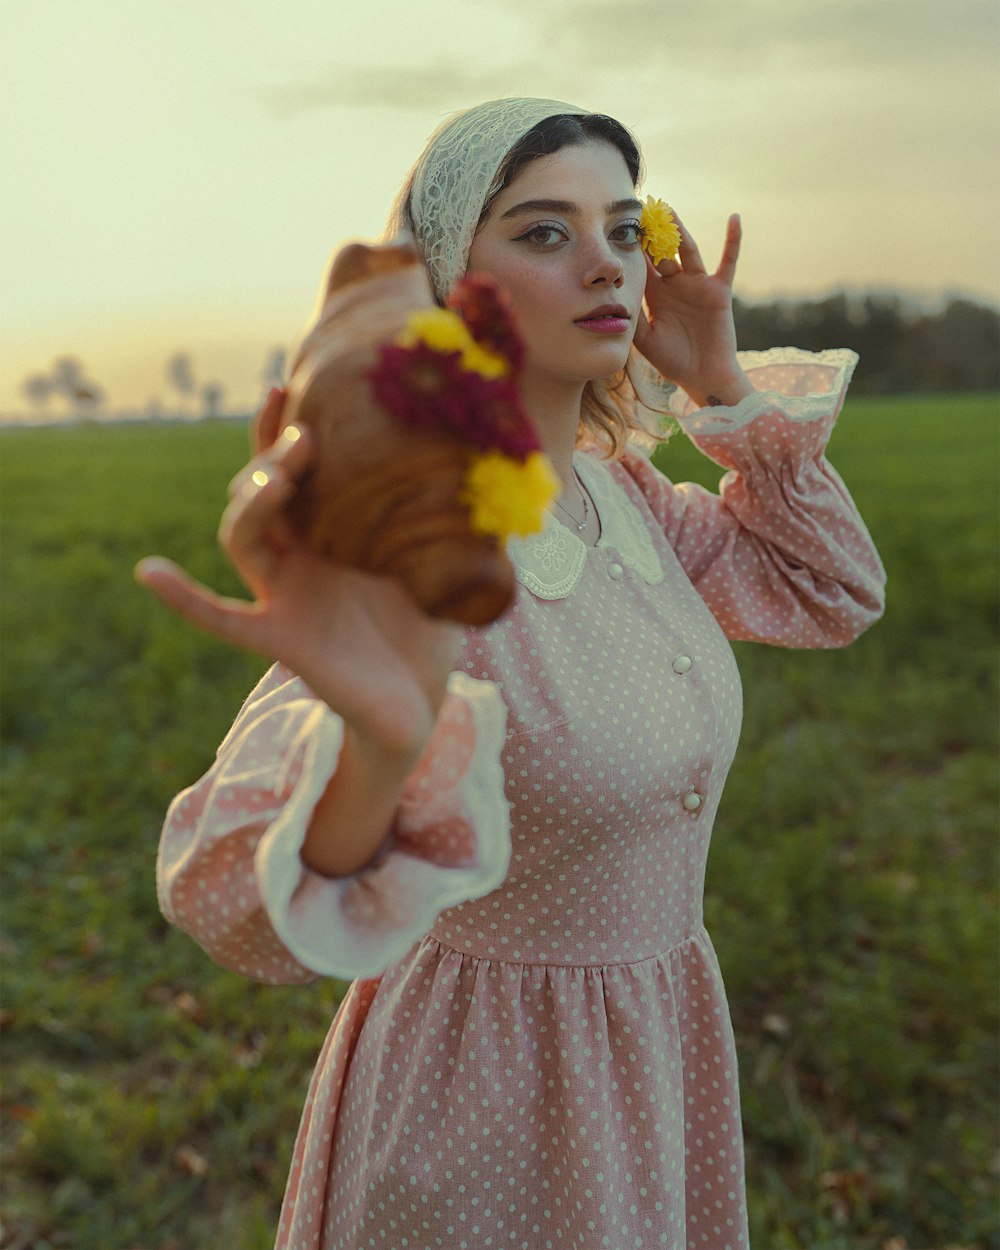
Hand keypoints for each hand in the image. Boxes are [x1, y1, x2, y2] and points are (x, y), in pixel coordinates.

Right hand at [135, 389, 461, 757]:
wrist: (419, 701)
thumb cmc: (426, 629)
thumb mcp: (439, 561)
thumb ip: (440, 515)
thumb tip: (472, 455)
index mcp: (332, 531)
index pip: (298, 471)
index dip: (282, 429)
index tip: (287, 384)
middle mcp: (300, 556)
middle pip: (263, 493)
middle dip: (275, 458)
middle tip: (308, 438)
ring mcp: (284, 596)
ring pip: (243, 539)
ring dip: (251, 505)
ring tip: (271, 481)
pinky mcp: (280, 640)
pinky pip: (222, 619)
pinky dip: (186, 599)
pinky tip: (149, 572)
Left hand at [632, 212, 751, 407]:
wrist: (702, 376)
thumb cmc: (673, 361)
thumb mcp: (645, 340)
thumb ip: (633, 319)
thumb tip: (612, 301)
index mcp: (655, 294)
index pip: (643, 264)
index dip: (632, 246)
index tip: (617, 224)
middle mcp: (675, 284)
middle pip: (662, 251)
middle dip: (652, 232)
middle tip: (639, 209)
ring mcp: (697, 284)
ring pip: (688, 250)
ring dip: (679, 230)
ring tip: (668, 209)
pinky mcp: (719, 290)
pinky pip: (728, 262)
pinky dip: (733, 240)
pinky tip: (734, 218)